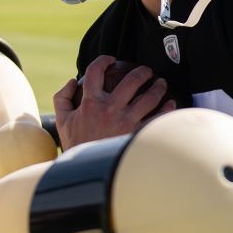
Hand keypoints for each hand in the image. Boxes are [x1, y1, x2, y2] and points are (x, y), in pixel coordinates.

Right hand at [53, 55, 175, 148]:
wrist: (86, 172)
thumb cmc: (75, 146)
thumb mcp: (62, 122)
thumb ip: (62, 99)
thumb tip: (72, 81)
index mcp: (90, 103)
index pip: (95, 72)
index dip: (103, 61)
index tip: (110, 59)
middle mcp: (109, 109)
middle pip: (131, 81)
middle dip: (142, 72)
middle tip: (147, 71)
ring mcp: (125, 121)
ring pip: (149, 97)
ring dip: (158, 87)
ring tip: (161, 84)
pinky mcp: (136, 134)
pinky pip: (157, 118)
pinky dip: (167, 109)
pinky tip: (171, 104)